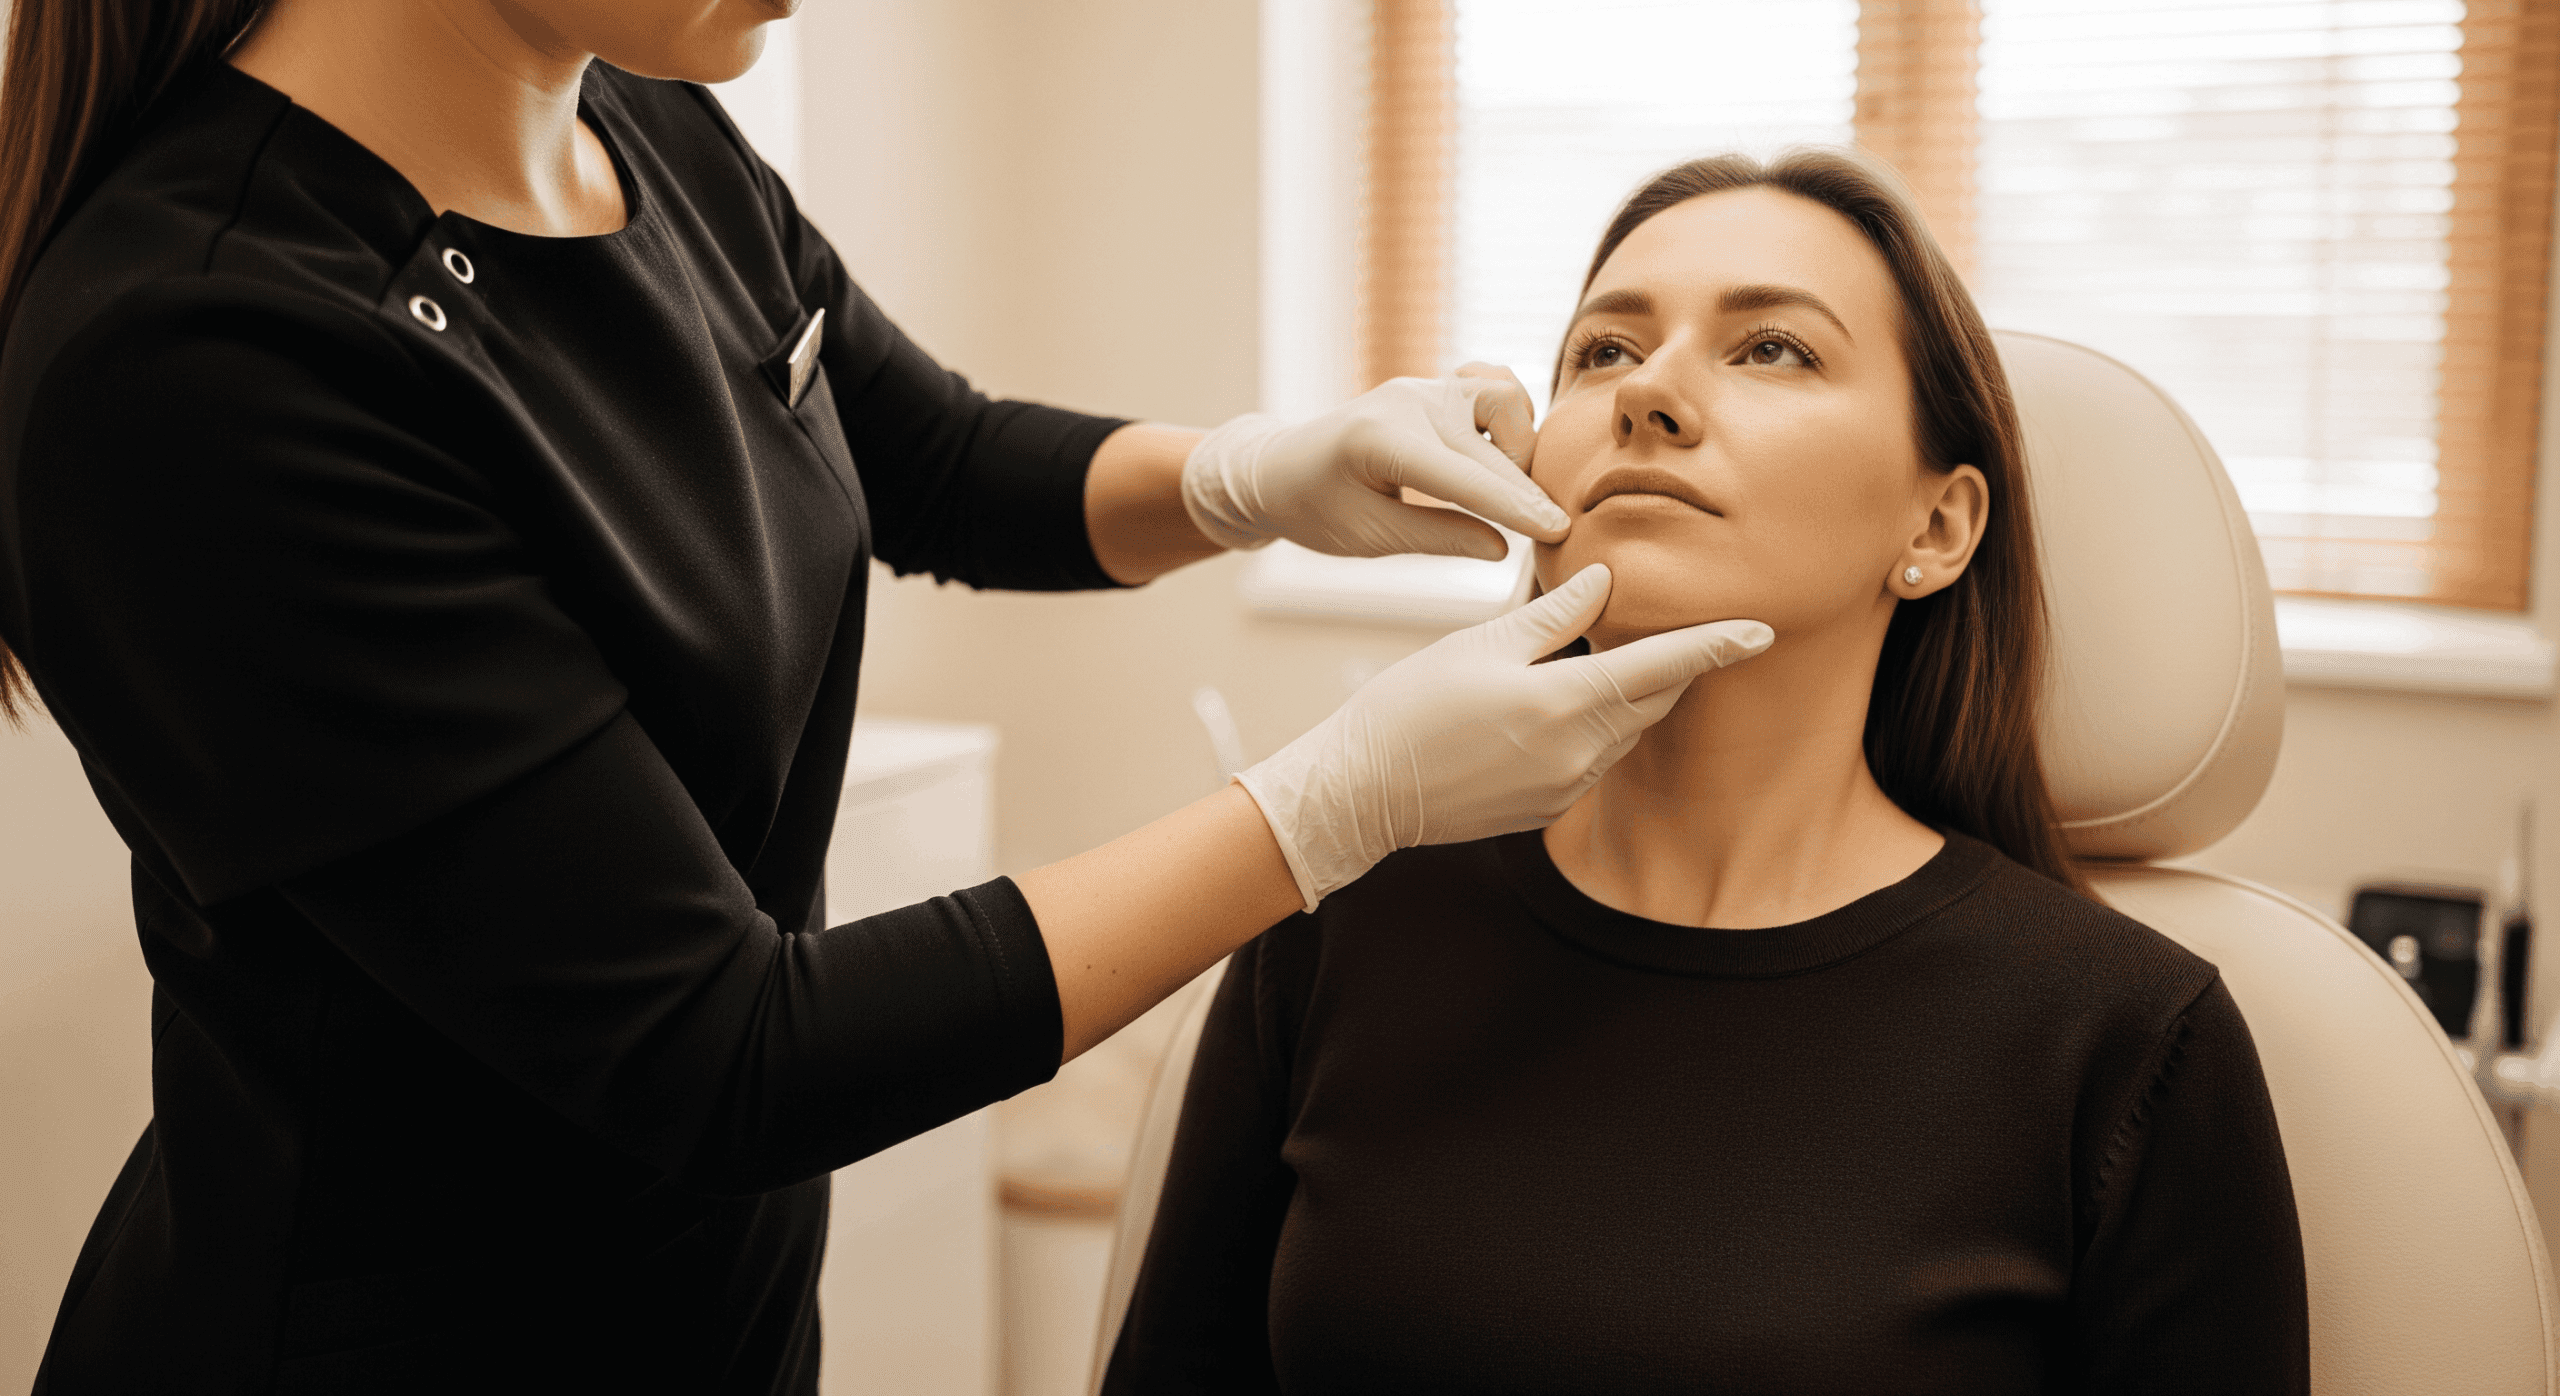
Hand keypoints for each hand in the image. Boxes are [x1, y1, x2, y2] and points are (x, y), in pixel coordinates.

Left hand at [1180, 366, 1568, 560]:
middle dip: (1527, 492)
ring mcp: (1424, 387)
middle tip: (1552, 532)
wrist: (1278, 467)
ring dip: (1519, 445)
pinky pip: (1492, 386)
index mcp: (1381, 441)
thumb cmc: (1314, 510)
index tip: (1559, 532)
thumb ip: (1438, 539)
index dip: (1517, 509)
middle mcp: (1408, 402)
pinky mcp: (1435, 386)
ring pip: (1505, 398)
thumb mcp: (1369, 537)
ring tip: (1504, 493)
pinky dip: (1509, 417)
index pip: (1466, 479)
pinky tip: (1498, 454)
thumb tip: (1504, 549)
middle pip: (1493, 448)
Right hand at [1236, 564, 1773, 908]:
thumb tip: (1606, 581)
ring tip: (1585, 662)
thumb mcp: (1481, 644)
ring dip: (1622, 696)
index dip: (1717, 646)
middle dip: (1663, 665)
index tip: (1763, 629)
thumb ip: (1555, 616)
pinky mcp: (1547, 810)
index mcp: (1567, 703)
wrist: (1363, 792)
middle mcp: (1579, 754)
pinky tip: (1543, 711)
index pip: (1664, 668)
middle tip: (1655, 624)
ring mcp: (1566, 789)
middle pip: (1651, 700)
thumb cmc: (1412, 707)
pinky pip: (1591, 761)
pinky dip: (1588, 728)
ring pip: (1623, 731)